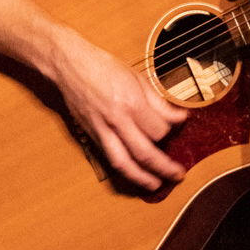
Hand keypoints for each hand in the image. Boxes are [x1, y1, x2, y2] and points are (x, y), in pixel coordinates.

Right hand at [50, 31, 187, 190]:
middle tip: (178, 174)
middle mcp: (116, 120)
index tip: (180, 126)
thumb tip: (179, 118)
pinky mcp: (91, 135)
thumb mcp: (137, 77)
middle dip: (164, 167)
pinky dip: (124, 169)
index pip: (159, 130)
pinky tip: (134, 173)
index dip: (173, 131)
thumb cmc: (103, 67)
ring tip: (156, 184)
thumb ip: (159, 102)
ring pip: (124, 163)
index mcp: (131, 102)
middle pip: (145, 153)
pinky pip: (109, 158)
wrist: (69, 65)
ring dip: (142, 178)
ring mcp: (102, 130)